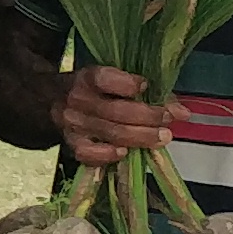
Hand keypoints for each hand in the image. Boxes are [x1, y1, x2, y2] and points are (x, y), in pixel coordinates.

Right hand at [52, 65, 178, 169]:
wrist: (50, 97)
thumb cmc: (93, 89)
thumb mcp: (113, 80)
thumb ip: (148, 93)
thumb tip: (182, 112)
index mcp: (87, 78)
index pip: (103, 79)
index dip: (127, 84)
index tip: (146, 86)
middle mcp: (77, 100)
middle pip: (116, 111)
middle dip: (148, 117)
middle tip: (168, 120)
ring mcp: (72, 123)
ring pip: (110, 133)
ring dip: (140, 137)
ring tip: (162, 137)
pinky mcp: (70, 142)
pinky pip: (88, 153)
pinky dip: (107, 155)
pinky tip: (124, 153)